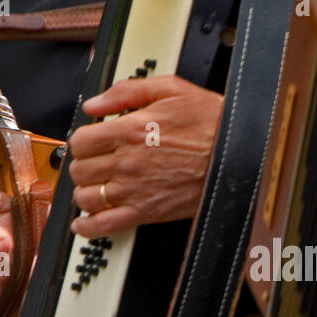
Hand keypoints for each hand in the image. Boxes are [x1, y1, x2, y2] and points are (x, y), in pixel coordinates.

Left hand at [67, 75, 221, 237]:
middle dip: (84, 166)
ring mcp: (134, 190)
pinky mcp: (146, 212)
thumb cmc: (210, 123)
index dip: (83, 140)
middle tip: (94, 164)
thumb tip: (96, 103)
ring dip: (85, 193)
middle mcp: (127, 162)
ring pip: (86, 198)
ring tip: (94, 187)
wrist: (236, 153)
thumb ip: (128, 91)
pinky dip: (88, 227)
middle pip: (80, 170)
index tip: (91, 142)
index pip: (81, 141)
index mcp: (130, 130)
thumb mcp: (171, 89)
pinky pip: (104, 226)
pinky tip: (86, 223)